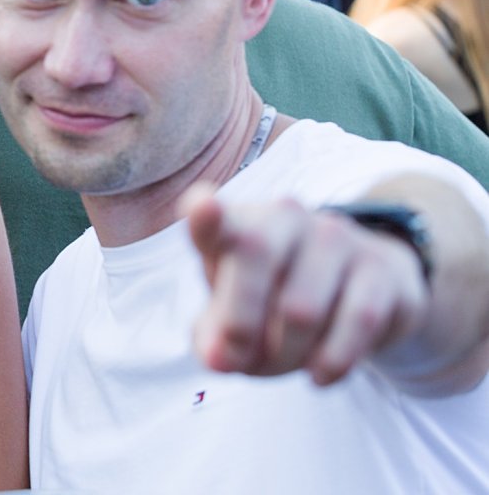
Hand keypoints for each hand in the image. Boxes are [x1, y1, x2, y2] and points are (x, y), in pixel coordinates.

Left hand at [184, 189, 428, 384]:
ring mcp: (336, 236)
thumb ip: (213, 334)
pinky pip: (356, 321)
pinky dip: (333, 360)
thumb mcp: (234, 311)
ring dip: (285, 355)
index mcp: (238, 223)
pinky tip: (319, 376)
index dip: (206, 215)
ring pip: (302, 307)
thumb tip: (218, 358)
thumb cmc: (275, 297)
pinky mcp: (381, 268)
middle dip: (239, 324)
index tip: (204, 209)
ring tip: (280, 367)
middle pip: (255, 255)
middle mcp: (284, 217)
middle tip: (234, 364)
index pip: (215, 216)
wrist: (360, 286)